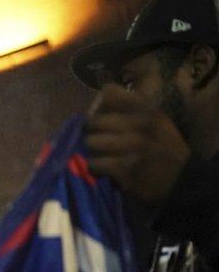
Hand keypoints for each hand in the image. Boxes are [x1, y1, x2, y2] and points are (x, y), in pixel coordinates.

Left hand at [84, 83, 190, 205]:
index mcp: (147, 108)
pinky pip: (94, 164)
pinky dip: (95, 168)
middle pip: (94, 121)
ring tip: (102, 156)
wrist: (181, 178)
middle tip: (98, 140)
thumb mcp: (155, 120)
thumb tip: (94, 105)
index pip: (109, 92)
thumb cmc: (163, 147)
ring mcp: (132, 146)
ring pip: (91, 142)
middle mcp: (140, 123)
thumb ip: (128, 108)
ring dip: (93, 151)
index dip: (99, 105)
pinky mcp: (124, 168)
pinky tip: (104, 170)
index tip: (101, 115)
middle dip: (92, 132)